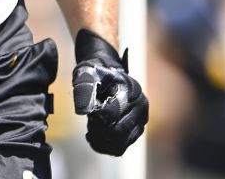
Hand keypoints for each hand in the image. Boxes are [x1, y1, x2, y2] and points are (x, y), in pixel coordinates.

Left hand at [71, 28, 149, 155]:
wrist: (104, 77)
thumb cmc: (95, 74)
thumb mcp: (87, 75)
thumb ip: (84, 88)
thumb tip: (83, 111)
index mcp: (132, 91)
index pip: (113, 114)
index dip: (96, 117)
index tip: (90, 113)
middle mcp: (141, 108)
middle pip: (119, 133)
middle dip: (99, 130)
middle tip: (90, 122)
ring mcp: (140, 122)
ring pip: (119, 144)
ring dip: (100, 139)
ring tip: (92, 126)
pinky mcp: (134, 133)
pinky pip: (119, 149)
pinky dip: (102, 146)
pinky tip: (94, 135)